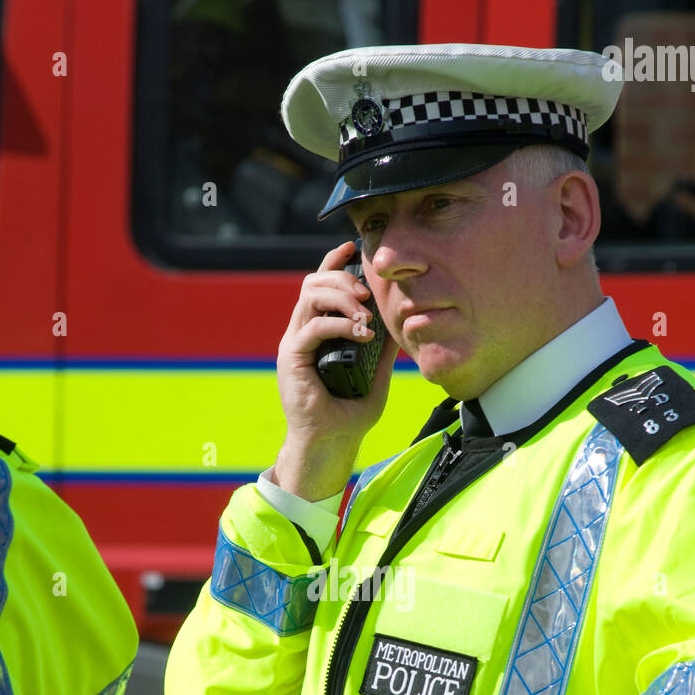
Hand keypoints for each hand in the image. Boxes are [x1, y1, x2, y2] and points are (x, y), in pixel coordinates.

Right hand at [274, 240, 399, 499]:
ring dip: (341, 298)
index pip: (319, 286)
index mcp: (316, 334)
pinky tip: (361, 333)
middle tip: (368, 294)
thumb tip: (401, 328)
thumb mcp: (376, 378)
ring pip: (310, 297)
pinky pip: (313, 327)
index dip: (334, 263)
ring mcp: (294, 344)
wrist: (331, 445)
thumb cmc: (349, 417)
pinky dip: (339, 324)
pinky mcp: (293, 358)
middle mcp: (301, 333)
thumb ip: (384, 352)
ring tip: (366, 316)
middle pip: (313, 283)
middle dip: (342, 280)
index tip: (353, 249)